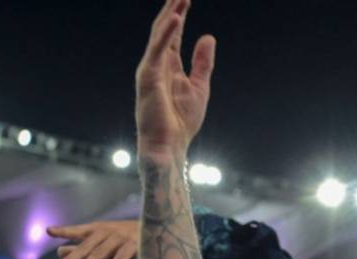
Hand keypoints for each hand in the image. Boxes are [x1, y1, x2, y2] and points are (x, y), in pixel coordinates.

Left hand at [49, 221, 138, 258]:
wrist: (154, 227)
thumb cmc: (123, 236)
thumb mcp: (101, 240)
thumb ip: (81, 246)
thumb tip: (58, 252)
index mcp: (97, 229)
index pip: (78, 230)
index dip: (64, 231)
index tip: (49, 230)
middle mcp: (106, 232)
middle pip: (85, 247)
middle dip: (71, 258)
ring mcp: (119, 239)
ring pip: (100, 253)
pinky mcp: (133, 246)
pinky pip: (122, 258)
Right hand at [135, 0, 215, 159]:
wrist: (168, 146)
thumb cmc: (181, 123)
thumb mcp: (199, 87)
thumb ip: (203, 63)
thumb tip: (208, 36)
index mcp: (168, 66)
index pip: (173, 34)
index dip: (179, 14)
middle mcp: (157, 64)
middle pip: (164, 28)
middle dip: (173, 7)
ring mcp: (150, 69)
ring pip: (160, 34)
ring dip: (171, 13)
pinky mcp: (148, 77)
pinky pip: (158, 50)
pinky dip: (167, 33)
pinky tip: (177, 18)